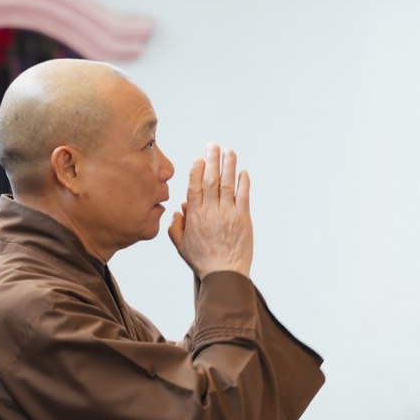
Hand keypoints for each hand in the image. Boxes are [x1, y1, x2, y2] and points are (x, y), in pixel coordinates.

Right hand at [167, 143, 252, 277]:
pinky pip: (243, 197)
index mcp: (195, 216)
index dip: (196, 170)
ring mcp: (228, 214)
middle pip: (210, 181)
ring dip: (228, 166)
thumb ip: (176, 226)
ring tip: (229, 151)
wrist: (224, 274)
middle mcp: (211, 212)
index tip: (198, 158)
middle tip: (213, 145)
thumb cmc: (203, 261)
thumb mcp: (181, 245)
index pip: (194, 187)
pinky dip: (243, 183)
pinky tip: (243, 172)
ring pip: (227, 185)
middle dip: (212, 161)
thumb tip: (179, 209)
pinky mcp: (243, 219)